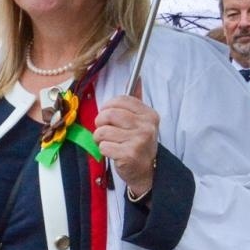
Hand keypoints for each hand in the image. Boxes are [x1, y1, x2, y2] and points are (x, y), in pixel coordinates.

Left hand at [93, 80, 158, 198]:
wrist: (147, 171)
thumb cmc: (138, 143)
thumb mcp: (141, 121)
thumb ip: (135, 102)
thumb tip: (136, 77)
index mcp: (149, 115)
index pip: (121, 100)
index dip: (107, 106)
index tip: (107, 115)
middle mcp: (146, 126)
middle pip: (109, 114)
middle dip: (100, 122)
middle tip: (104, 130)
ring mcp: (139, 141)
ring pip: (103, 131)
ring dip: (100, 138)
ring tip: (109, 142)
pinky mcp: (129, 155)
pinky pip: (103, 146)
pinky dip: (103, 150)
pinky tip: (112, 152)